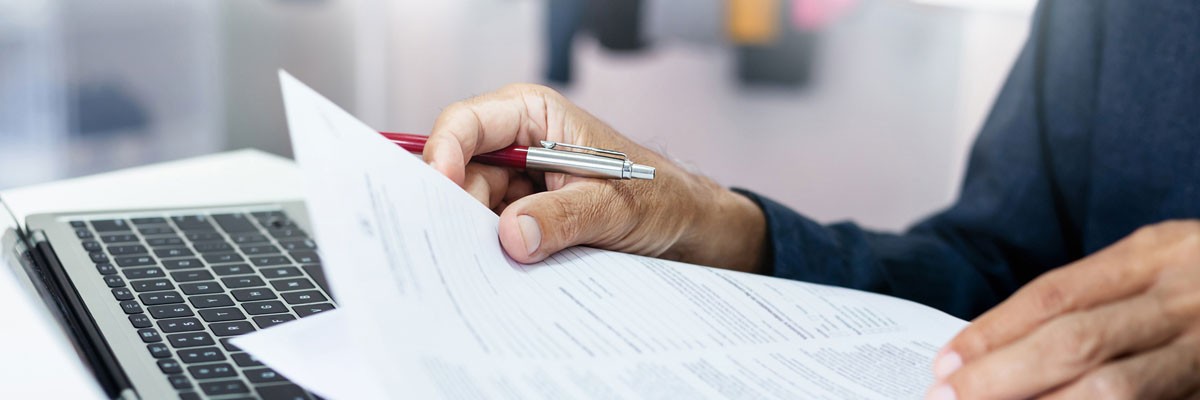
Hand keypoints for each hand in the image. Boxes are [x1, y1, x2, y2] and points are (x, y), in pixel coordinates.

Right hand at [423, 84, 767, 271]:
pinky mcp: (525, 219)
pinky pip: (494, 236)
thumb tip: (511, 236)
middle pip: (461, 174)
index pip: (466, 125)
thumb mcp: (614, 206)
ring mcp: (519, 185)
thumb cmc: (661, 199)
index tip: (441, 193)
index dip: (444, 155)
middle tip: (464, 251)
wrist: (690, 231)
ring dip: (480, 240)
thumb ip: (562, 218)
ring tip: (492, 268)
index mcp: (534, 116)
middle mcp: (518, 145)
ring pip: (473, 210)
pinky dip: (496, 256)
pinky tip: (504, 274)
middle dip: (462, 211)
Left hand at [928, 221, 1199, 399]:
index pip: (1055, 293)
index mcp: (1158, 254)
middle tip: (950, 397)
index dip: (993, 330)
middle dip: (1003, 374)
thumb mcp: (1163, 263)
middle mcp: (1186, 296)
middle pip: (1076, 338)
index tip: (944, 362)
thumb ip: (1102, 296)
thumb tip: (1004, 346)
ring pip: (1118, 386)